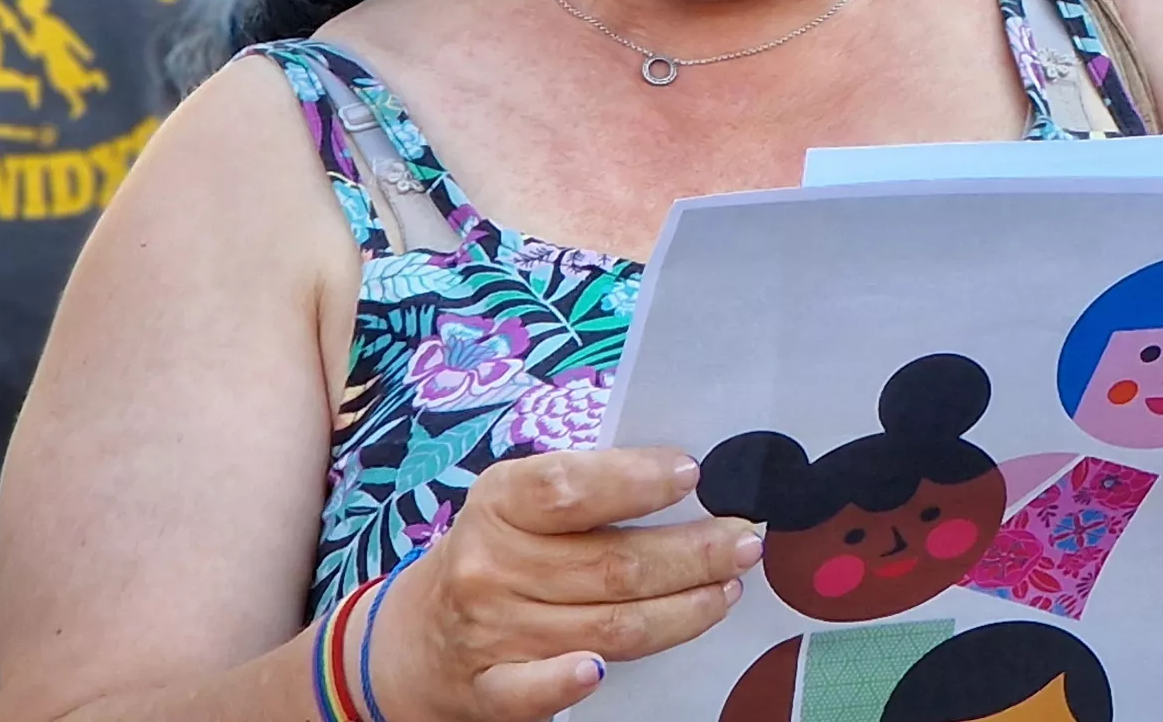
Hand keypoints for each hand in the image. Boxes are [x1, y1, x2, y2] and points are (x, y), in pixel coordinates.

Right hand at [369, 447, 759, 720]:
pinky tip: (602, 669)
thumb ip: (591, 489)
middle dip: (692, 554)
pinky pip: (532, 689)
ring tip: (726, 589)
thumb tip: (688, 479)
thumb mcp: (522, 503)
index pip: (569, 488)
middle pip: (611, 564)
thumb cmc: (500, 553)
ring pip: (605, 626)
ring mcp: (489, 631)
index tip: (694, 473)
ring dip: (679, 611)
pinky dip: (566, 681)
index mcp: (499, 503)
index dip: (635, 480)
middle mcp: (490, 566)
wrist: (416, 638)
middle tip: (745, 542)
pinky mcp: (489, 689)